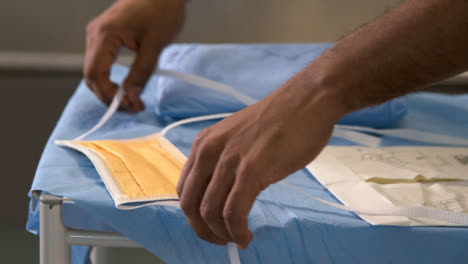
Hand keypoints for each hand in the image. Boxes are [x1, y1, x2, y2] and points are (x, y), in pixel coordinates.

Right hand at [84, 0, 184, 111]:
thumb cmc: (162, 11)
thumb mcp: (155, 45)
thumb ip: (142, 72)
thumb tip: (131, 97)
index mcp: (105, 34)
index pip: (95, 74)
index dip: (109, 95)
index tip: (129, 106)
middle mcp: (95, 34)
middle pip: (91, 76)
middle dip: (110, 97)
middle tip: (134, 108)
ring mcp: (98, 35)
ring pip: (95, 72)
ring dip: (111, 90)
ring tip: (134, 101)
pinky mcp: (106, 37)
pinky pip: (102, 64)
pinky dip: (112, 79)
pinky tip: (128, 88)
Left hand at [177, 71, 347, 247]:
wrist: (307, 101)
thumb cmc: (280, 121)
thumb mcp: (237, 138)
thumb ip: (224, 161)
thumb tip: (223, 194)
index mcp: (203, 143)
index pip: (184, 190)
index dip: (194, 216)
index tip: (210, 226)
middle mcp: (209, 151)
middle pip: (190, 205)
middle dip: (203, 230)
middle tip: (221, 239)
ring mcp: (230, 160)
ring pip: (210, 212)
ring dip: (221, 234)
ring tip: (238, 238)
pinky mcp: (252, 169)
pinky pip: (234, 212)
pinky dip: (237, 231)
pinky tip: (246, 235)